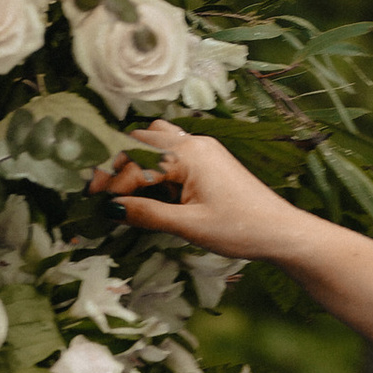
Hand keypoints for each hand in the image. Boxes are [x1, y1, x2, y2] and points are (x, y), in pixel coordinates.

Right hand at [91, 120, 314, 267]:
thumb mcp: (189, 226)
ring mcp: (203, 149)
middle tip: (101, 195)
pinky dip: (155, 167)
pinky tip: (150, 191)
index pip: (135, 161)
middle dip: (118, 166)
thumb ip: (147, 214)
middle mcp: (194, 142)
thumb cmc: (240, 229)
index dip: (111, 183)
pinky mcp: (209, 160)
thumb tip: (111, 209)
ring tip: (123, 192)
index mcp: (188, 153)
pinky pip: (172, 153)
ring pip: (156, 143)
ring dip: (136, 162)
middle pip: (141, 141)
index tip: (91, 203)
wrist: (281, 231)